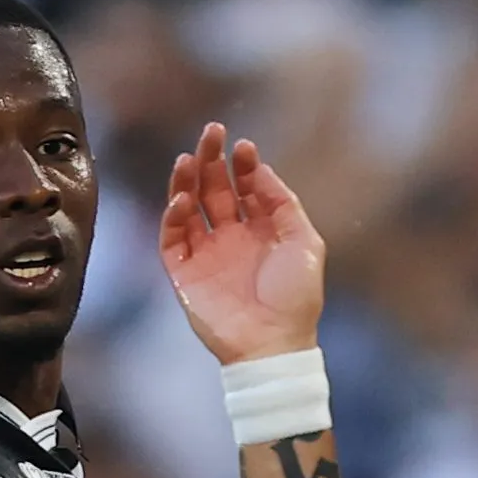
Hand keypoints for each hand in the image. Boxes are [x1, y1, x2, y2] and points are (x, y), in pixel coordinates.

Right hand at [157, 123, 327, 365]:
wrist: (274, 344)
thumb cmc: (296, 298)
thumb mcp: (305, 243)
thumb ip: (284, 203)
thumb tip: (261, 170)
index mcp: (260, 230)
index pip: (245, 187)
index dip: (242, 165)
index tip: (243, 146)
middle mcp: (231, 238)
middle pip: (214, 190)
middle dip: (211, 160)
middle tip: (211, 132)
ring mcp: (206, 254)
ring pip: (189, 209)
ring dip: (186, 182)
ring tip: (188, 159)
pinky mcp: (185, 275)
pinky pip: (172, 241)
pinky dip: (172, 218)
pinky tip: (181, 199)